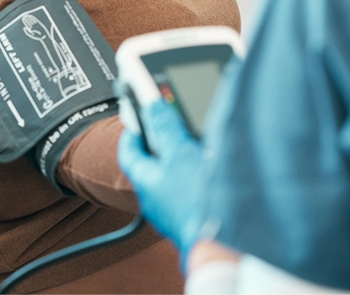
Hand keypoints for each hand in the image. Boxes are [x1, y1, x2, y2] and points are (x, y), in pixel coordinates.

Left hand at [118, 99, 205, 262]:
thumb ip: (166, 128)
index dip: (132, 132)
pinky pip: (185, 193)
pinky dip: (193, 179)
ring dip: (179, 161)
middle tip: (170, 127)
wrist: (220, 244)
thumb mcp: (180, 152)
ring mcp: (171, 212)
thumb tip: (153, 106)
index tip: (137, 118)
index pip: (128, 152)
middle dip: (160, 144)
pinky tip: (209, 174)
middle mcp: (154, 199)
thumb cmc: (196, 202)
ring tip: (196, 148)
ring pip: (170, 179)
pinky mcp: (189, 219)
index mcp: (145, 181)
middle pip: (150, 165)